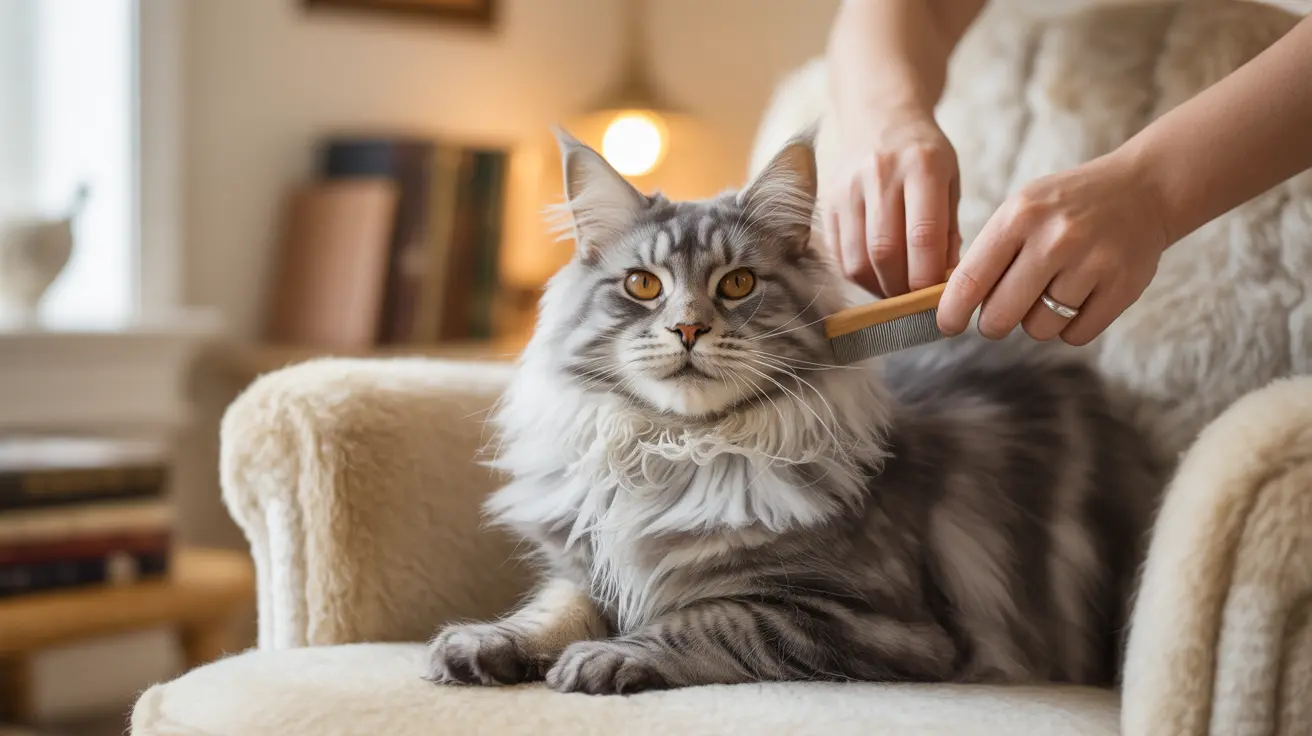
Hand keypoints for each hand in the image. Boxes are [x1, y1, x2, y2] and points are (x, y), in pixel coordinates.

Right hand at [823, 105, 961, 296]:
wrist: (877, 114)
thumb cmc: (922, 153)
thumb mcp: (949, 178)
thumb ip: (948, 228)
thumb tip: (945, 280)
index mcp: (922, 166)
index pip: (923, 236)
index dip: (929, 276)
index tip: (938, 296)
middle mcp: (880, 175)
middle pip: (885, 252)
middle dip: (902, 288)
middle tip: (916, 301)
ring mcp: (848, 188)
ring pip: (856, 258)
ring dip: (877, 287)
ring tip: (895, 292)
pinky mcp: (828, 201)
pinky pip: (838, 252)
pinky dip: (857, 274)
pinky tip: (875, 274)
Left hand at [936, 152, 1169, 344]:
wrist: (1142, 190)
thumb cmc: (1065, 208)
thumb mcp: (1021, 210)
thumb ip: (987, 253)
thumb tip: (950, 306)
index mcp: (1020, 217)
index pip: (970, 279)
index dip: (951, 312)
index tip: (946, 325)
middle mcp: (1055, 239)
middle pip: (1001, 315)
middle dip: (993, 324)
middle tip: (997, 317)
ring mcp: (1092, 263)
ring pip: (1039, 329)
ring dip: (1038, 321)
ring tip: (1052, 291)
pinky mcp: (1123, 287)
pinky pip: (1076, 335)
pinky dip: (1071, 327)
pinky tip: (1080, 297)